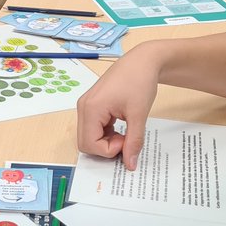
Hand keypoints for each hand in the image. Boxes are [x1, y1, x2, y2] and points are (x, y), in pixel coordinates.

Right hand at [75, 47, 160, 169]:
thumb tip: (130, 164)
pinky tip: (120, 127)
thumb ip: (133, 141)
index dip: (109, 150)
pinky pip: (93, 128)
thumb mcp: (138, 114)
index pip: (90, 144)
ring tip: (124, 132)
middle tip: (125, 139)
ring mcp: (86, 106)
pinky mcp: (92, 105)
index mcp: (90, 109)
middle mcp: (83, 108)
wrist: (142, 61)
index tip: (127, 139)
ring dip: (106, 141)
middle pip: (85, 143)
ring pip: (88, 136)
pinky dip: (106, 134)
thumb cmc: (139, 82)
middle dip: (105, 148)